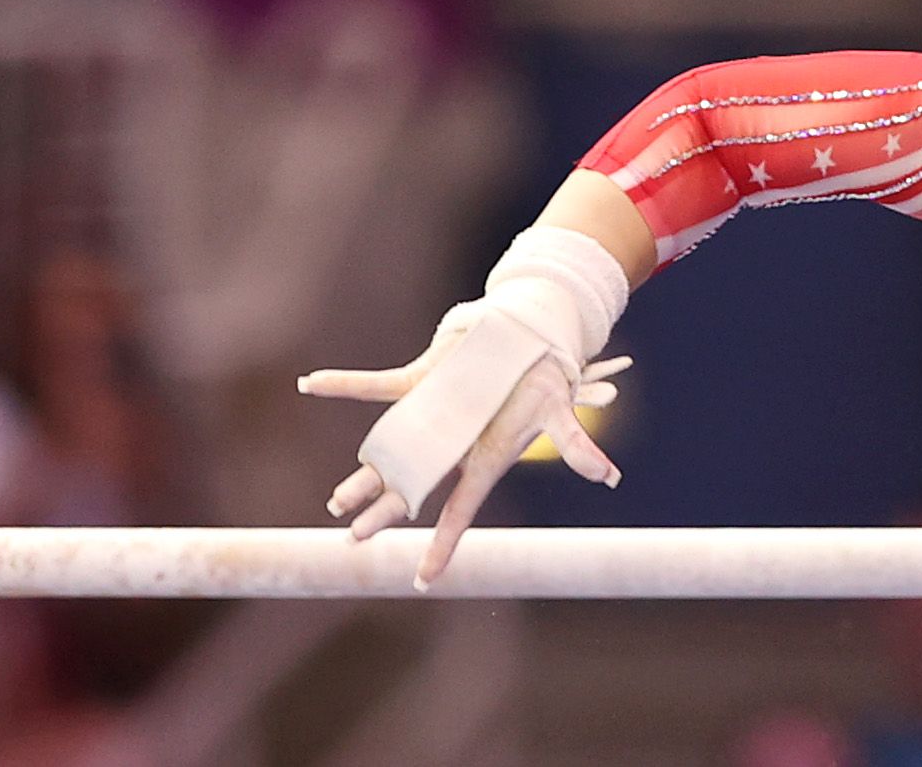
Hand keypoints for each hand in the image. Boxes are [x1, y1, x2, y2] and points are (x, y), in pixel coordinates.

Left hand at [302, 309, 629, 585]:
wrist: (528, 340)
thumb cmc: (546, 384)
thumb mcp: (560, 413)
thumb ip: (578, 446)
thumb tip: (608, 478)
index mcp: (483, 457)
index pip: (460, 508)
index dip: (444, 544)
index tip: (424, 581)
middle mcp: (452, 445)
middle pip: (414, 487)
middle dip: (385, 513)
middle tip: (355, 538)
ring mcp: (431, 416)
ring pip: (390, 449)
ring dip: (364, 474)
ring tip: (336, 503)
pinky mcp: (420, 382)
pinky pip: (377, 385)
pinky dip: (345, 384)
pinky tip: (313, 384)